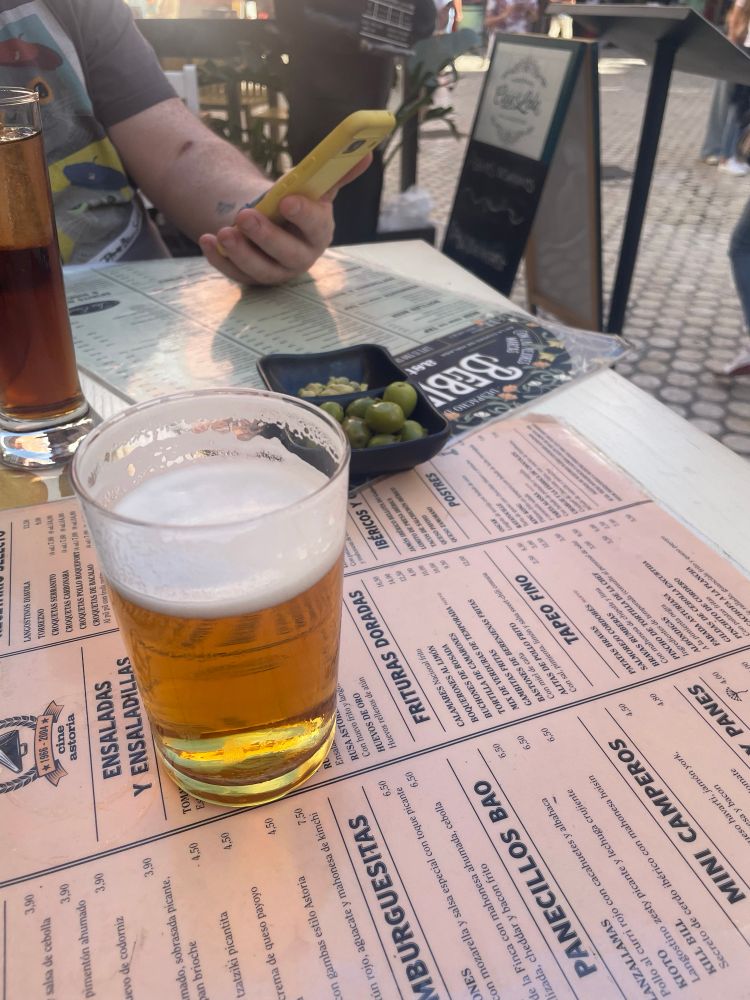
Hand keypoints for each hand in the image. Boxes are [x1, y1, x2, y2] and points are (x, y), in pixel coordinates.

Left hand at [199, 154, 372, 284]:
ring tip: (223, 232)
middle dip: (265, 236)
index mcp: (319, 232)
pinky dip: (219, 259)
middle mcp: (301, 257)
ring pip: (259, 269)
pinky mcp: (251, 278)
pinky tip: (208, 240)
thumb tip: (364, 153)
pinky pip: (235, 273)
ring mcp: (275, 271)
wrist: (273, 221)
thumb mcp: (313, 187)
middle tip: (244, 215)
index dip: (303, 214)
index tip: (286, 199)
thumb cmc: (295, 203)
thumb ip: (335, 172)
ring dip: (240, 252)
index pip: (316, 227)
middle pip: (286, 253)